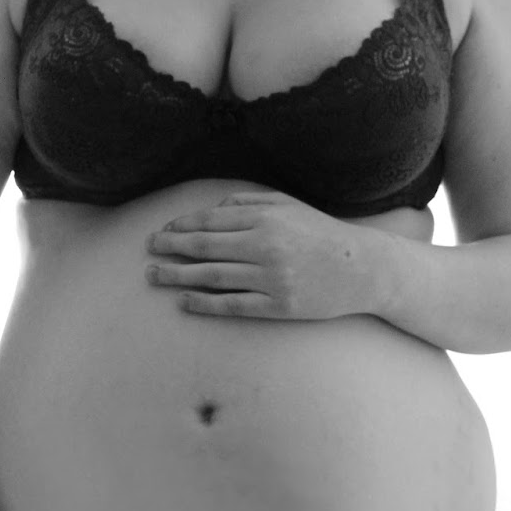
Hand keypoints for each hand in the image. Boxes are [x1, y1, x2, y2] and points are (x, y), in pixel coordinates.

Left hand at [145, 190, 389, 319]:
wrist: (362, 268)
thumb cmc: (321, 233)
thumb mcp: (288, 206)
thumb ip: (248, 204)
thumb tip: (211, 210)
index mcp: (266, 219)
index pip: (211, 221)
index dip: (182, 226)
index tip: (162, 230)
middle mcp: (266, 247)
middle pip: (205, 247)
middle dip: (171, 247)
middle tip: (148, 249)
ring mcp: (272, 278)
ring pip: (212, 276)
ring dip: (178, 276)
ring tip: (153, 276)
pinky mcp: (279, 306)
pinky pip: (233, 305)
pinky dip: (204, 303)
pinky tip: (184, 302)